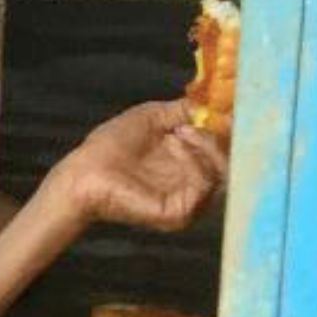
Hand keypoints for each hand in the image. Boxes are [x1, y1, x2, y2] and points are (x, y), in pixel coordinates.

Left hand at [53, 99, 227, 231]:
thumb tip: (213, 102)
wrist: (84, 171)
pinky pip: (203, 187)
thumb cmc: (111, 146)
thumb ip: (182, 110)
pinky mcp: (179, 214)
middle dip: (217, 139)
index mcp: (191, 165)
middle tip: (190, 125)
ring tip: (178, 133)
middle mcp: (195, 186)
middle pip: (233, 166)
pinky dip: (194, 162)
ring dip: (205, 147)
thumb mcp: (151, 117)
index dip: (228, 131)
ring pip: (223, 175)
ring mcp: (189, 203)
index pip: (228, 152)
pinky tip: (173, 145)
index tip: (220, 110)